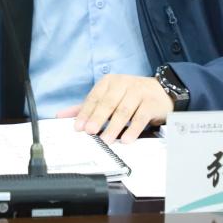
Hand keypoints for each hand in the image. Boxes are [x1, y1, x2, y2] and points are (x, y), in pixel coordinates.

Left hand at [57, 73, 173, 144]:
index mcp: (109, 82)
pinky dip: (133, 129)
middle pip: (108, 103)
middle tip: (90, 131)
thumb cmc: (130, 96)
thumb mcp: (108, 97)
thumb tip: (61, 115)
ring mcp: (138, 92)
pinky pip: (141, 117)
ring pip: (123, 110)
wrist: (161, 91)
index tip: (78, 127)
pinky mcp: (151, 102)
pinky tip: (126, 139)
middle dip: (98, 118)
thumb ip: (87, 107)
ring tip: (106, 140)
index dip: (85, 112)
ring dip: (114, 126)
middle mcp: (123, 84)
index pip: (94, 97)